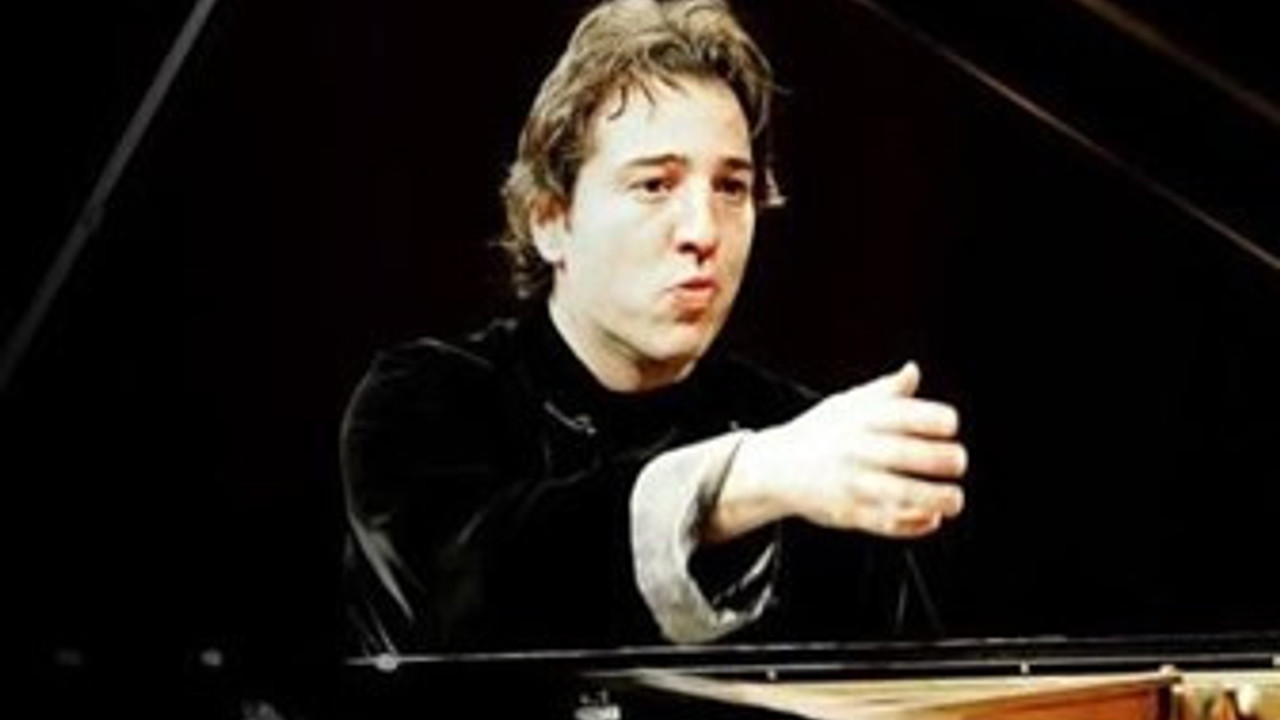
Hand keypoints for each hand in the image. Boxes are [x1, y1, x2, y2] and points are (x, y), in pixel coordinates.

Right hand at [710, 362, 967, 540]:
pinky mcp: (849, 514)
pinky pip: (887, 523)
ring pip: (902, 495)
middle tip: (958, 462)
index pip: (907, 415)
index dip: (938, 420)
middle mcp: (857, 450)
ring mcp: (853, 484)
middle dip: (944, 460)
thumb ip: (885, 391)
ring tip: (954, 500)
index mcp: (860, 420)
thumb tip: (913, 371)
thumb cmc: (818, 433)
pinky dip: (913, 525)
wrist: (774, 468)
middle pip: (908, 455)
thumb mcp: (846, 405)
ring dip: (936, 499)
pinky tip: (930, 519)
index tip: (950, 425)